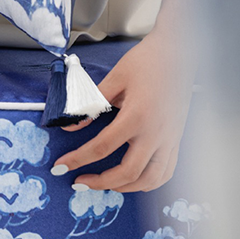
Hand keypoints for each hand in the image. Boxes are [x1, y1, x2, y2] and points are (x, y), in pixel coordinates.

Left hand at [53, 29, 195, 191]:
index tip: (60, 166)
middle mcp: (156, 133)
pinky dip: (149, 182)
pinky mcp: (177, 139)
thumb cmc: (146, 61)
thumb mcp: (113, 79)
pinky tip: (133, 180)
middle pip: (127, 172)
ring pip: (150, 179)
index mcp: (137, 116)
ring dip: (125, 188)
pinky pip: (166, 171)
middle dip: (99, 182)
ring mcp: (170, 138)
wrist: (179, 51)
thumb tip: (69, 124)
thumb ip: (90, 104)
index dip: (78, 159)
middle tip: (78, 180)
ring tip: (104, 184)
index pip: (102, 147)